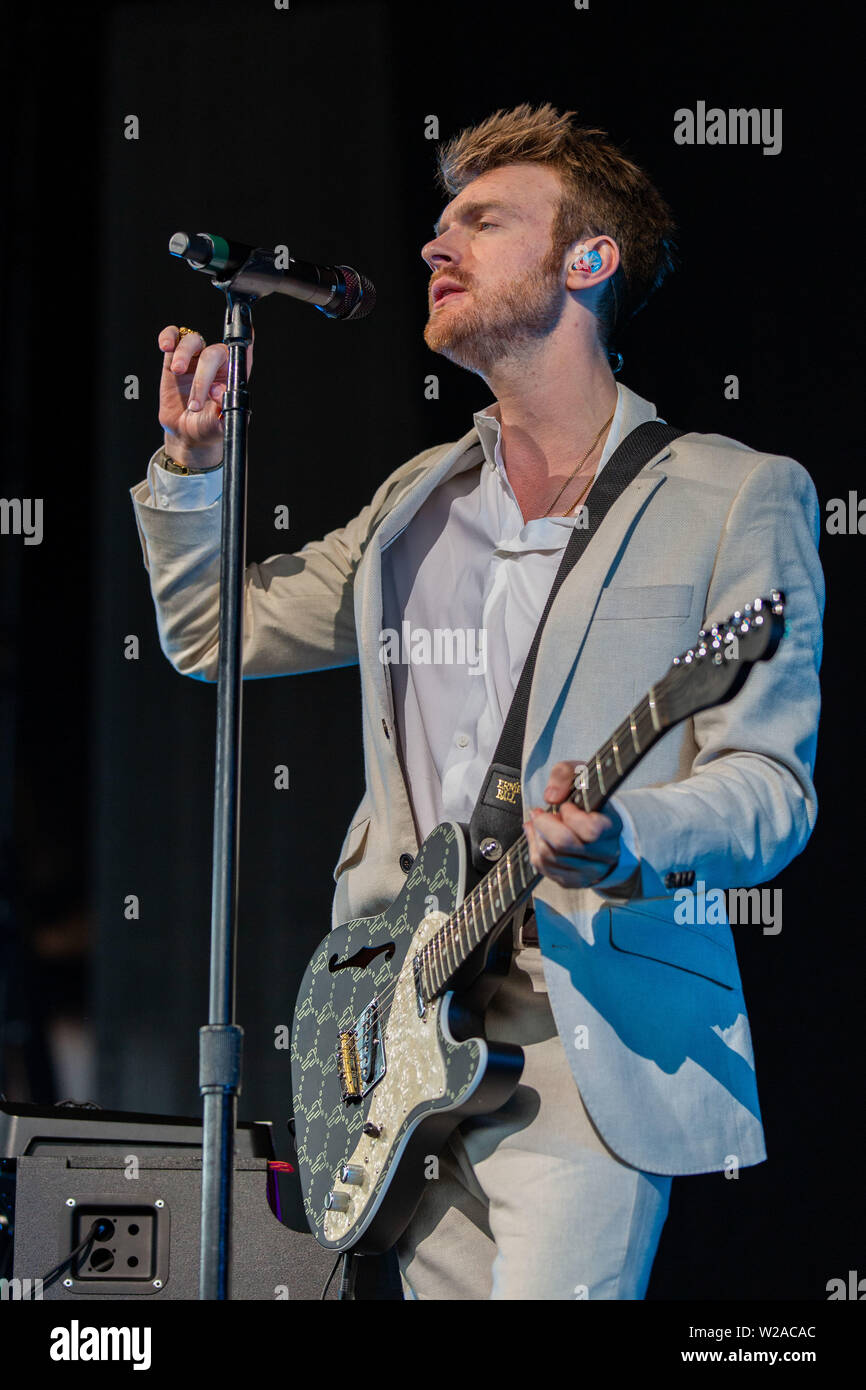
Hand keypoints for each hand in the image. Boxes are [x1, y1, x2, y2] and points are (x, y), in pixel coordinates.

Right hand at [157, 323, 254, 464]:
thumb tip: (217, 391)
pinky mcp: (173, 358)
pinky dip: (169, 336)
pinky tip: (166, 346)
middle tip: (195, 404)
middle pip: (213, 353)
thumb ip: (222, 408)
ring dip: (183, 355)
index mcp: (234, 374)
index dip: (245, 337)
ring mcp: (195, 358)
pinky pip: (173, 337)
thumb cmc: (208, 427)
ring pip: (192, 341)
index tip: (245, 331)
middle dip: (203, 377)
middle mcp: (217, 362)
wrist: (186, 434)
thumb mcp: (219, 425)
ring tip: (177, 372)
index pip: (243, 350)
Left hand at [523, 760, 622, 888]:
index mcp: (612, 829)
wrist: (602, 831)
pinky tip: (537, 835)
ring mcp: (588, 872)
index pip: (590, 829)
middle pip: (562, 844)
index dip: (570, 815)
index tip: (566, 806)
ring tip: (540, 822)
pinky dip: (533, 847)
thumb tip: (550, 797)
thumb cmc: (590, 802)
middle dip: (544, 824)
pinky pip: (542, 868)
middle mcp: (604, 855)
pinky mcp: (571, 881)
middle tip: (540, 813)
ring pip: (548, 857)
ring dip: (536, 835)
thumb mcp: (581, 776)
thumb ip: (564, 774)